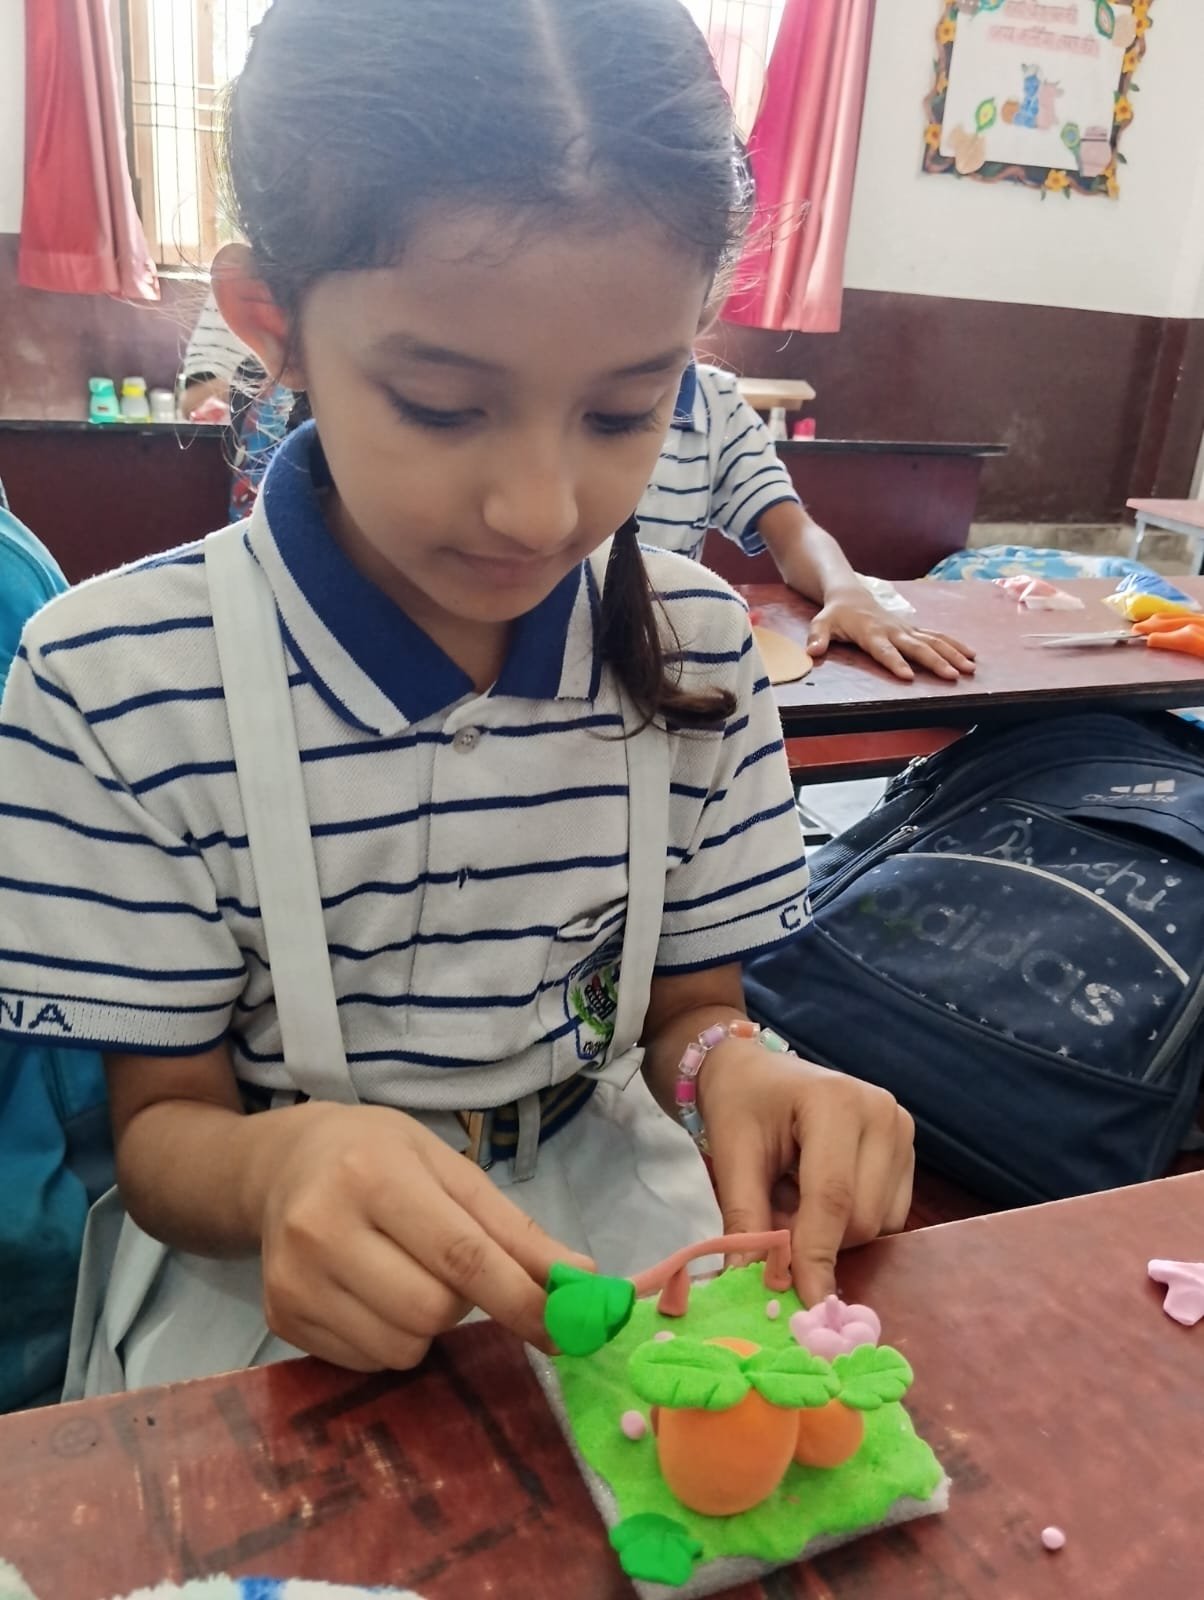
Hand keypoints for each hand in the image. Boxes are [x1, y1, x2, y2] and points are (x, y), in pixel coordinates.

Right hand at [253, 1102, 590, 1370]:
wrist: (283, 1164)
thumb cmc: (379, 1156)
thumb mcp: (449, 1170)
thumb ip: (514, 1230)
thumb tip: (581, 1279)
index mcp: (374, 1175)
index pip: (462, 1256)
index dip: (519, 1299)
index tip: (564, 1329)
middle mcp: (322, 1227)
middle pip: (432, 1311)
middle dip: (463, 1303)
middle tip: (448, 1267)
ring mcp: (293, 1280)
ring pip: (400, 1348)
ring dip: (426, 1326)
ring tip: (406, 1274)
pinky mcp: (279, 1320)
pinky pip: (366, 1363)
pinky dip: (389, 1340)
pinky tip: (372, 1295)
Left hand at [699, 1043, 914, 1306]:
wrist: (755, 1071)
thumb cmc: (740, 1104)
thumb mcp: (731, 1155)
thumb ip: (744, 1219)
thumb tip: (749, 1286)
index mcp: (835, 1101)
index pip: (833, 1197)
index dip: (816, 1255)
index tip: (805, 1305)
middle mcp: (883, 1113)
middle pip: (861, 1218)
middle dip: (817, 1241)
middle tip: (775, 1219)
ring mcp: (902, 1130)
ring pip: (879, 1223)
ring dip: (835, 1233)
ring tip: (795, 1197)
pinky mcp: (908, 1151)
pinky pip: (889, 1216)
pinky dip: (852, 1222)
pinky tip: (821, 1193)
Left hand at [807, 586, 975, 681]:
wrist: (849, 595)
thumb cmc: (834, 615)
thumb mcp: (821, 624)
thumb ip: (817, 638)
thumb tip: (812, 651)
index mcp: (871, 633)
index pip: (884, 651)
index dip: (895, 662)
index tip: (908, 675)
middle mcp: (893, 630)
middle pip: (917, 647)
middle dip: (936, 662)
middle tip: (953, 675)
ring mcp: (906, 629)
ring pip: (933, 641)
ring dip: (953, 654)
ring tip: (970, 669)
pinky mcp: (914, 629)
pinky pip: (938, 636)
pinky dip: (955, 645)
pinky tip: (971, 656)